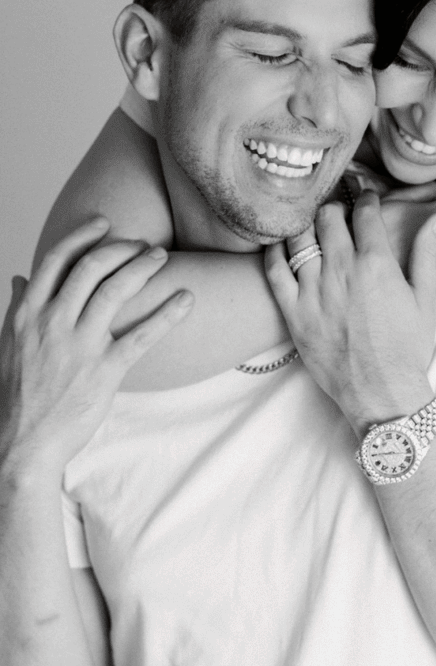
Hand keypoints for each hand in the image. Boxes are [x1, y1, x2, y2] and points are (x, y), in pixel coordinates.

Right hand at [0, 218, 189, 471]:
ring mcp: (79, 345)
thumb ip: (17, 308)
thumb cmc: (16, 394)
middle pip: (91, 267)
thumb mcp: (8, 344)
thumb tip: (20, 279)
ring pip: (116, 290)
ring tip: (162, 258)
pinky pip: (142, 335)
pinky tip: (187, 299)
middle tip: (143, 244)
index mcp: (26, 315)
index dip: (82, 236)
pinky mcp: (104, 370)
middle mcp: (51, 323)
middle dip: (122, 248)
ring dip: (144, 267)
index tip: (104, 224)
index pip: (54, 261)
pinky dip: (168, 313)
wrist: (21, 442)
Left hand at [264, 193, 435, 428]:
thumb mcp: (426, 299)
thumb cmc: (408, 348)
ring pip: (298, 237)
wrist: (382, 391)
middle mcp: (342, 271)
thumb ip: (426, 254)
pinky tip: (283, 248)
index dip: (367, 198)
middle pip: (327, 217)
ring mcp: (313, 290)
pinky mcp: (293, 311)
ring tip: (312, 227)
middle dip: (335, 207)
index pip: (365, 213)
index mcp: (377, 264)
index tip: (367, 196)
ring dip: (305, 224)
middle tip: (339, 211)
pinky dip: (276, 251)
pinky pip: (273, 269)